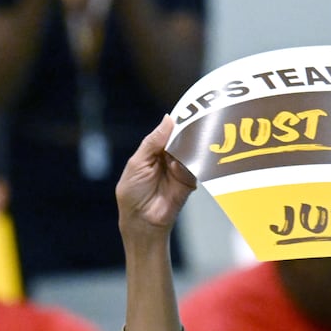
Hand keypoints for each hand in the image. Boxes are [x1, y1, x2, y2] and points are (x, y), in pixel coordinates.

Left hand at [115, 115, 194, 241]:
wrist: (142, 222)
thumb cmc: (133, 194)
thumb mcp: (137, 163)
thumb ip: (153, 142)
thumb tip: (169, 118)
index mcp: (155, 150)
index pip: (169, 130)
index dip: (177, 121)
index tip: (188, 108)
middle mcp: (170, 157)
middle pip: (183, 138)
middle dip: (189, 129)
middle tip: (197, 118)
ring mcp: (181, 168)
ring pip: (192, 150)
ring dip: (193, 144)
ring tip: (195, 136)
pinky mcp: (190, 181)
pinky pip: (197, 166)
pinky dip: (195, 160)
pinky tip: (192, 157)